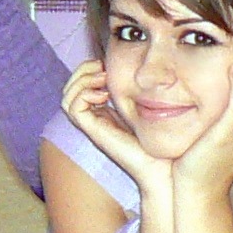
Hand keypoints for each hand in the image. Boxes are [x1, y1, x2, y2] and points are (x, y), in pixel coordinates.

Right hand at [62, 60, 172, 189]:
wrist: (163, 169)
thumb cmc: (164, 143)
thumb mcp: (156, 110)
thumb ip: (147, 93)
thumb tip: (148, 71)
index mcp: (108, 112)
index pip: (84, 85)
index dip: (90, 69)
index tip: (109, 63)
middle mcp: (97, 118)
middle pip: (71, 88)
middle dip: (82, 70)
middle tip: (102, 66)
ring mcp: (94, 126)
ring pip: (67, 96)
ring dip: (81, 80)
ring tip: (102, 77)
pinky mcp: (94, 132)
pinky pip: (73, 108)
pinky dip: (83, 94)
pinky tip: (104, 94)